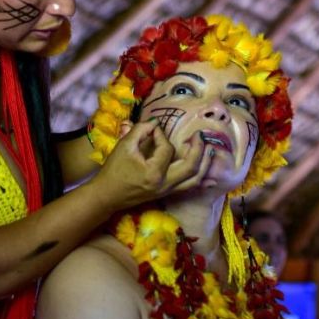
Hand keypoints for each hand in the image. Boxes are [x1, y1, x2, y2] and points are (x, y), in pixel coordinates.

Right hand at [90, 120, 211, 211]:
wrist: (106, 195)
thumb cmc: (113, 170)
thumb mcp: (124, 146)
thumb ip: (140, 130)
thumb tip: (156, 123)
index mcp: (154, 172)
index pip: (167, 148)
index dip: (161, 135)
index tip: (152, 129)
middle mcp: (165, 184)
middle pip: (191, 166)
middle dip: (198, 148)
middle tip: (200, 135)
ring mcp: (168, 190)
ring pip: (195, 179)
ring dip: (205, 164)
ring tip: (211, 150)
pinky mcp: (167, 193)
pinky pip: (189, 188)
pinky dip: (201, 181)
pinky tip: (212, 179)